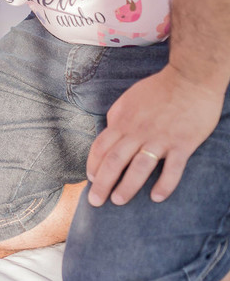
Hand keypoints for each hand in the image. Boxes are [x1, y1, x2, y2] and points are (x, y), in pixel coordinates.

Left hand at [86, 65, 222, 206]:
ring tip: (118, 201)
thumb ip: (117, 118)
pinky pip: (172, 169)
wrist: (190, 79)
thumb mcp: (129, 99)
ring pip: (139, 168)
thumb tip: (108, 132)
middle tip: (95, 201)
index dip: (93, 165)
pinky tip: (157, 197)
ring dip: (127, 187)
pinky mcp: (183, 144)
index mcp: (122, 121)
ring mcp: (160, 139)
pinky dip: (164, 185)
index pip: (101, 147)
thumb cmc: (159, 89)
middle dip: (102, 183)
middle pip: (114, 161)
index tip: (90, 180)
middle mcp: (137, 132)